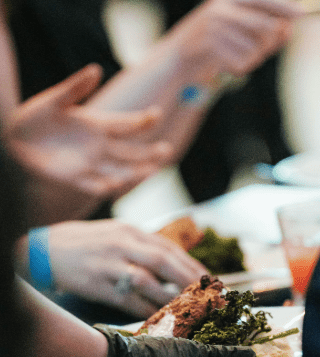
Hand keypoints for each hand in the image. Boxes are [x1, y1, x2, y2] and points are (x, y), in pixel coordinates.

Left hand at [6, 64, 172, 223]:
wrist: (16, 140)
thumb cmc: (34, 117)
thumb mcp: (55, 99)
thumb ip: (76, 87)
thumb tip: (95, 70)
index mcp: (97, 125)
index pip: (126, 124)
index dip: (142, 121)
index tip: (156, 114)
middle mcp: (98, 147)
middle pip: (130, 152)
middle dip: (149, 152)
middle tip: (168, 150)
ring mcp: (89, 164)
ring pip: (120, 170)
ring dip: (136, 172)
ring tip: (153, 171)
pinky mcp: (75, 178)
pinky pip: (94, 185)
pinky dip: (106, 186)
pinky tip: (117, 183)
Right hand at [15, 220, 206, 317]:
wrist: (44, 251)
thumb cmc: (83, 244)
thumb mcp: (114, 234)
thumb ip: (141, 245)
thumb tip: (173, 263)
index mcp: (129, 231)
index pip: (169, 248)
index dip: (192, 265)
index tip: (209, 279)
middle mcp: (122, 244)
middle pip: (165, 262)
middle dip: (190, 280)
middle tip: (207, 296)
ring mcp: (110, 264)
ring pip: (149, 283)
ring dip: (171, 297)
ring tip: (188, 309)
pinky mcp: (98, 284)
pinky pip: (128, 300)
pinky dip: (146, 309)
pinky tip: (160, 316)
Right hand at [169, 0, 304, 79]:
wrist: (178, 59)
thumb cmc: (213, 43)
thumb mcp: (237, 29)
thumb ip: (263, 28)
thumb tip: (288, 30)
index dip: (285, 6)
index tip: (303, 15)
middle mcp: (223, 7)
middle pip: (266, 26)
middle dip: (270, 44)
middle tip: (263, 51)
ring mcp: (214, 25)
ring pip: (255, 49)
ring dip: (253, 60)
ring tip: (238, 58)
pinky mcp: (209, 46)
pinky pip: (241, 63)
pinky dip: (240, 69)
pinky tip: (229, 66)